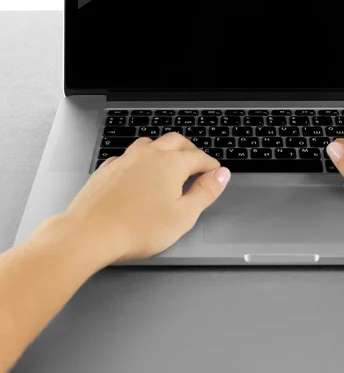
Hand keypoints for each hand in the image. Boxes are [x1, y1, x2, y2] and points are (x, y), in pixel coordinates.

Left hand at [63, 133, 230, 263]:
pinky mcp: (108, 169)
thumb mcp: (184, 216)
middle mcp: (150, 155)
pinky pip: (128, 156)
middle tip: (197, 163)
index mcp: (172, 163)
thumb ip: (205, 192)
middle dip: (190, 150)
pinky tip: (138, 172)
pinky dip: (139, 160)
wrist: (90, 233)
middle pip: (176, 142)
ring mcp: (126, 159)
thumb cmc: (137, 228)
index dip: (211, 166)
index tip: (216, 174)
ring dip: (164, 149)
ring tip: (169, 162)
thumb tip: (221, 175)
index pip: (199, 158)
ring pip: (151, 144)